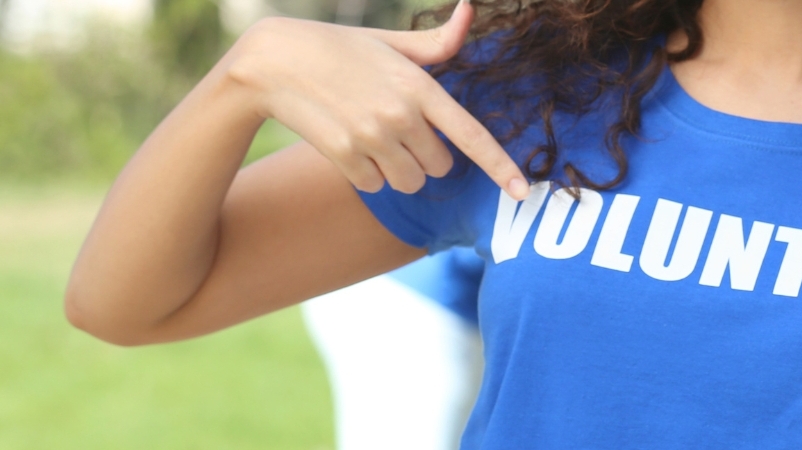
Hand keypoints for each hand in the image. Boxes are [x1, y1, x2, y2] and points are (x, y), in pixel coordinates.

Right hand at [222, 0, 526, 198]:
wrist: (272, 61)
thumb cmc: (339, 48)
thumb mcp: (391, 42)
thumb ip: (438, 42)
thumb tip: (470, 9)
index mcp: (420, 86)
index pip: (472, 135)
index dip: (501, 166)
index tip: (522, 192)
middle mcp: (401, 114)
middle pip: (440, 167)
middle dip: (427, 157)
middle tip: (398, 130)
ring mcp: (371, 136)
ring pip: (410, 182)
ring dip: (400, 170)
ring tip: (374, 137)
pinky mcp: (344, 155)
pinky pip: (375, 186)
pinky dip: (367, 173)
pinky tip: (349, 145)